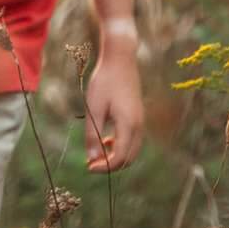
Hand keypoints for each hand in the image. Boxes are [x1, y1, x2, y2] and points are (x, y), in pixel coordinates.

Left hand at [82, 46, 143, 172]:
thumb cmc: (104, 82)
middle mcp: (139, 126)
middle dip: (110, 165)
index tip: (88, 167)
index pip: (119, 158)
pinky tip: (106, 139)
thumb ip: (93, 134)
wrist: (120, 60)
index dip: (104, 167)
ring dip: (116, 156)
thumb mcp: (93, 109)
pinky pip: (132, 140)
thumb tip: (92, 159)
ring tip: (96, 152)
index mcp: (129, 125)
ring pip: (132, 151)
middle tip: (91, 164)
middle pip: (128, 158)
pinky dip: (120, 146)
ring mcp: (140, 121)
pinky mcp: (138, 117)